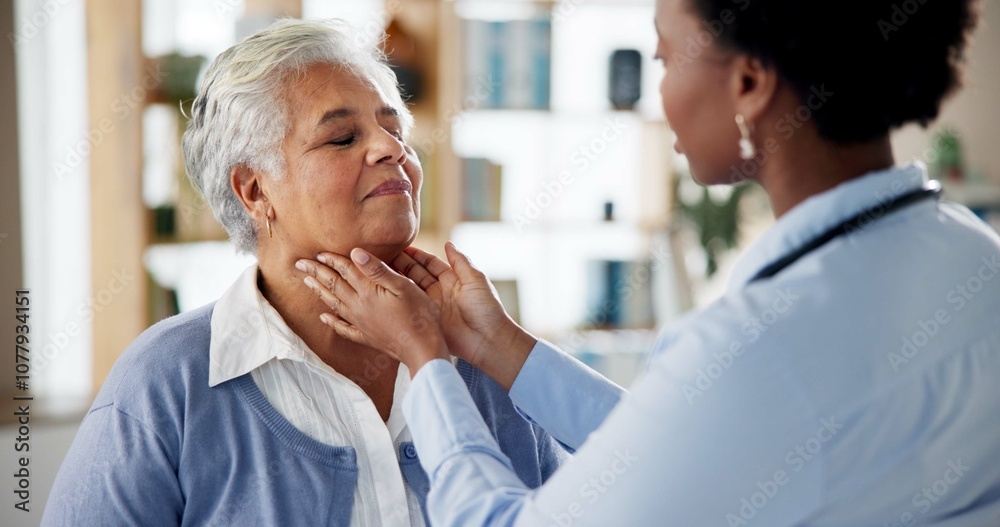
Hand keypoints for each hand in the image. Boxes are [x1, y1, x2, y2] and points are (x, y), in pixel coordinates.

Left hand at [296, 248, 449, 374]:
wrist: (422, 348)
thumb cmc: (419, 314)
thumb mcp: (403, 286)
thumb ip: (377, 270)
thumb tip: (355, 253)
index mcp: (369, 292)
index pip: (346, 270)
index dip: (332, 260)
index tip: (318, 252)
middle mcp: (360, 307)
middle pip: (334, 285)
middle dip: (316, 272)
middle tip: (299, 263)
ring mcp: (361, 323)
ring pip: (334, 304)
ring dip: (319, 292)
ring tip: (307, 283)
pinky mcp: (367, 337)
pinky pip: (343, 329)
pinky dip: (332, 322)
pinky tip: (324, 318)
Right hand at [388, 242, 536, 389]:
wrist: (488, 339)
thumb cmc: (487, 308)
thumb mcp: (476, 279)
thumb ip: (461, 261)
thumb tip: (448, 243)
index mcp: (453, 280)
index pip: (430, 263)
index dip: (416, 255)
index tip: (400, 246)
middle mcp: (440, 291)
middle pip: (417, 274)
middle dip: (401, 264)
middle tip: (382, 255)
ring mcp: (432, 306)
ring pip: (411, 289)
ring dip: (396, 279)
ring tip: (378, 269)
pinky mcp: (427, 320)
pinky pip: (411, 306)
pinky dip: (398, 298)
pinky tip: (385, 290)